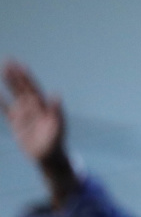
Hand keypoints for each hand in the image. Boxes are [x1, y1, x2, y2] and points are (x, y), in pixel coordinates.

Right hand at [1, 60, 78, 207]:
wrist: (48, 156)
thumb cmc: (56, 141)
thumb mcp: (58, 126)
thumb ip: (57, 110)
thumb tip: (56, 94)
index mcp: (43, 105)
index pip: (33, 87)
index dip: (26, 76)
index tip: (20, 65)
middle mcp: (33, 106)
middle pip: (22, 88)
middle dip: (15, 75)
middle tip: (8, 61)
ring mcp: (24, 114)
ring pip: (14, 95)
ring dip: (8, 84)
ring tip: (2, 71)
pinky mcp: (16, 123)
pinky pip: (5, 110)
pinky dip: (0, 102)